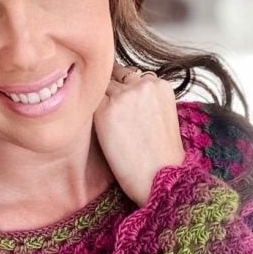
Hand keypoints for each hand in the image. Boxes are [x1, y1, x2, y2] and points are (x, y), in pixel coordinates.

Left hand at [94, 63, 184, 205]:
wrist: (160, 178)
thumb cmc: (162, 157)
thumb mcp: (163, 117)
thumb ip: (146, 99)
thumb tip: (125, 95)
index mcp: (160, 84)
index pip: (132, 75)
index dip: (121, 89)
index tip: (118, 104)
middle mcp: (143, 83)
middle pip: (114, 75)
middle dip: (109, 91)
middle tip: (107, 113)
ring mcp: (123, 95)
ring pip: (101, 87)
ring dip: (98, 101)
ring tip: (102, 123)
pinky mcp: (105, 110)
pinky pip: (90, 102)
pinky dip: (89, 112)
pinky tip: (96, 129)